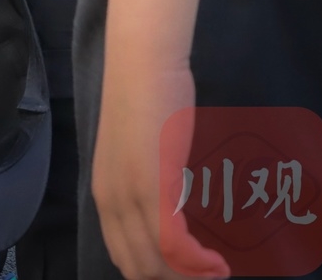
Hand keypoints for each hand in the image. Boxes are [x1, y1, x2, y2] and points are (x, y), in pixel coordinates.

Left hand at [93, 58, 229, 278]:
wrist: (141, 63)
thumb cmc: (144, 101)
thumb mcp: (138, 155)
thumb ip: (146, 185)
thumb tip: (167, 212)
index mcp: (104, 195)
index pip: (124, 255)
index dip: (153, 274)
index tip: (183, 276)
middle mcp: (111, 200)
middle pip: (139, 266)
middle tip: (205, 276)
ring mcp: (131, 194)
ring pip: (157, 262)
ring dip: (189, 276)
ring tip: (215, 274)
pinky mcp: (153, 185)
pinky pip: (174, 243)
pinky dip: (197, 263)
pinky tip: (217, 265)